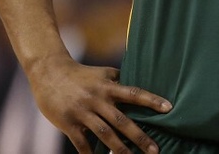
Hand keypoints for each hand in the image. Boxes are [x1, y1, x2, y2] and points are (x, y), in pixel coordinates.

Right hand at [28, 53, 170, 153]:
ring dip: (119, 149)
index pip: (135, 93)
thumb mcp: (103, 73)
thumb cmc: (81, 74)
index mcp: (108, 87)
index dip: (152, 100)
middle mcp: (98, 99)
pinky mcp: (68, 123)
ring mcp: (83, 112)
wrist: (50, 73)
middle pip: (122, 120)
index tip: (169, 108)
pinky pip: (81, 143)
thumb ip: (120, 81)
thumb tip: (139, 88)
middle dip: (139, 137)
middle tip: (155, 150)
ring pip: (104, 134)